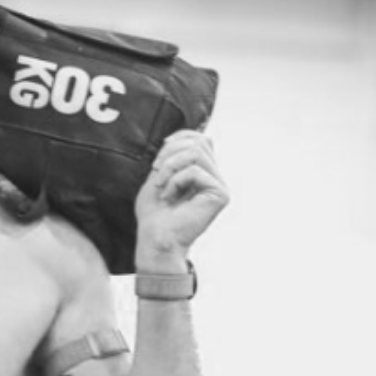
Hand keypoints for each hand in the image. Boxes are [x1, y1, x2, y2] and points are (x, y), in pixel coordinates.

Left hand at [135, 130, 227, 260]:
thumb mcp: (161, 174)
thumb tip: (185, 135)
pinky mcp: (220, 195)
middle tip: (157, 173)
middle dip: (171, 152)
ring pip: (197, 151)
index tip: (160, 158)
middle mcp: (215, 178)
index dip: (179, 138)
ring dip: (170, 166)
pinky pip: (195, 170)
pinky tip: (170, 197)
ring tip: (161, 186)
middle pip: (199, 141)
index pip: (200, 139)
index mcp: (203, 173)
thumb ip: (175, 153)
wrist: (156, 240)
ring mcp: (220, 186)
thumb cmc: (155, 214)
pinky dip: (176, 180)